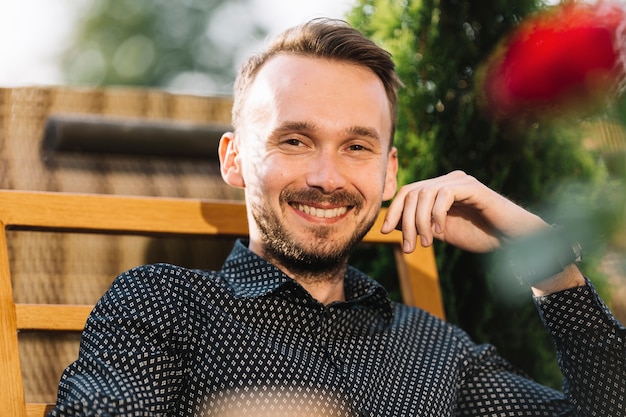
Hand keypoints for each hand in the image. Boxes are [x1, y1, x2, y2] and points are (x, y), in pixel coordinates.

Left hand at [381, 171, 547, 252]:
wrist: (513, 239)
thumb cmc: (480, 235)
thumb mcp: (441, 232)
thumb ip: (419, 224)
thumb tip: (391, 224)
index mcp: (439, 189)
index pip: (407, 192)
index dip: (393, 211)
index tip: (384, 231)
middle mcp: (448, 180)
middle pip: (412, 193)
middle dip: (405, 222)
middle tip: (408, 247)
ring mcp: (460, 182)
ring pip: (424, 194)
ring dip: (419, 222)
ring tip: (425, 244)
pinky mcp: (473, 187)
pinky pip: (444, 195)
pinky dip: (437, 215)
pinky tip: (440, 232)